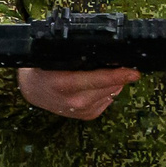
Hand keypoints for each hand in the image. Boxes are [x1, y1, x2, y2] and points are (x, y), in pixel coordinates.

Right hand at [18, 65, 138, 120]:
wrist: (31, 91)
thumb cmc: (41, 69)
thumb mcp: (51, 58)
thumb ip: (76, 56)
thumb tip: (103, 50)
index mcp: (64, 84)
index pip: (97, 80)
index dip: (117, 75)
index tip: (134, 73)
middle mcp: (75, 101)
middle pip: (110, 85)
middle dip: (116, 72)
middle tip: (115, 61)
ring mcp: (83, 110)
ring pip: (113, 91)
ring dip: (113, 81)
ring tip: (98, 72)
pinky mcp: (89, 115)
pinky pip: (110, 98)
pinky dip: (107, 89)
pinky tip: (95, 84)